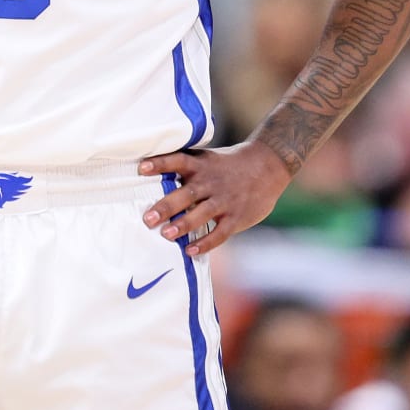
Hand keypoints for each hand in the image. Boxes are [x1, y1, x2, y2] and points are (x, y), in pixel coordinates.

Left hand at [138, 142, 292, 255]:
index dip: (160, 163)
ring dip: (183, 224)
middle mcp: (211, 182)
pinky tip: (190, 250)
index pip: (178, 161)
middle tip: (147, 219)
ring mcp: (225, 200)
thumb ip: (187, 169)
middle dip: (166, 206)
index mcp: (202, 165)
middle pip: (186, 193)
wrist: (268, 165)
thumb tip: (152, 177)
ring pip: (202, 213)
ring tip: (166, 235)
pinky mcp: (236, 216)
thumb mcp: (208, 159)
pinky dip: (206, 243)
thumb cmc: (229, 165)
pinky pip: (220, 232)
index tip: (141, 168)